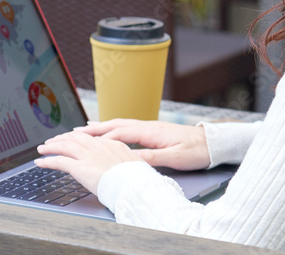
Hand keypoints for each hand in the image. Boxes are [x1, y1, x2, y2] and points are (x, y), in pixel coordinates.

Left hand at [35, 130, 142, 193]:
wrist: (135, 186)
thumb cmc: (138, 180)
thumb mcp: (136, 165)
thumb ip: (126, 162)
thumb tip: (125, 165)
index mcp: (113, 145)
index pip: (91, 139)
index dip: (79, 138)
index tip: (72, 140)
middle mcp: (99, 147)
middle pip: (76, 137)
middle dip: (62, 138)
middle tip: (53, 141)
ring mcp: (89, 156)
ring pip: (65, 146)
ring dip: (51, 146)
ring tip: (42, 148)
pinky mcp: (80, 168)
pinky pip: (59, 161)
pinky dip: (47, 161)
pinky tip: (40, 162)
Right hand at [75, 119, 209, 170]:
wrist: (211, 143)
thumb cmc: (195, 150)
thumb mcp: (175, 157)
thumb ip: (152, 157)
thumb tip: (131, 159)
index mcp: (150, 132)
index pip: (119, 133)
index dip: (99, 138)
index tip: (82, 141)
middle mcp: (147, 126)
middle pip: (115, 125)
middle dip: (94, 129)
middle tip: (73, 132)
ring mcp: (149, 127)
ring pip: (119, 125)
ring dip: (101, 127)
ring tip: (83, 130)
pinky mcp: (152, 131)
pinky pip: (126, 128)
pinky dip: (113, 129)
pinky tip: (108, 132)